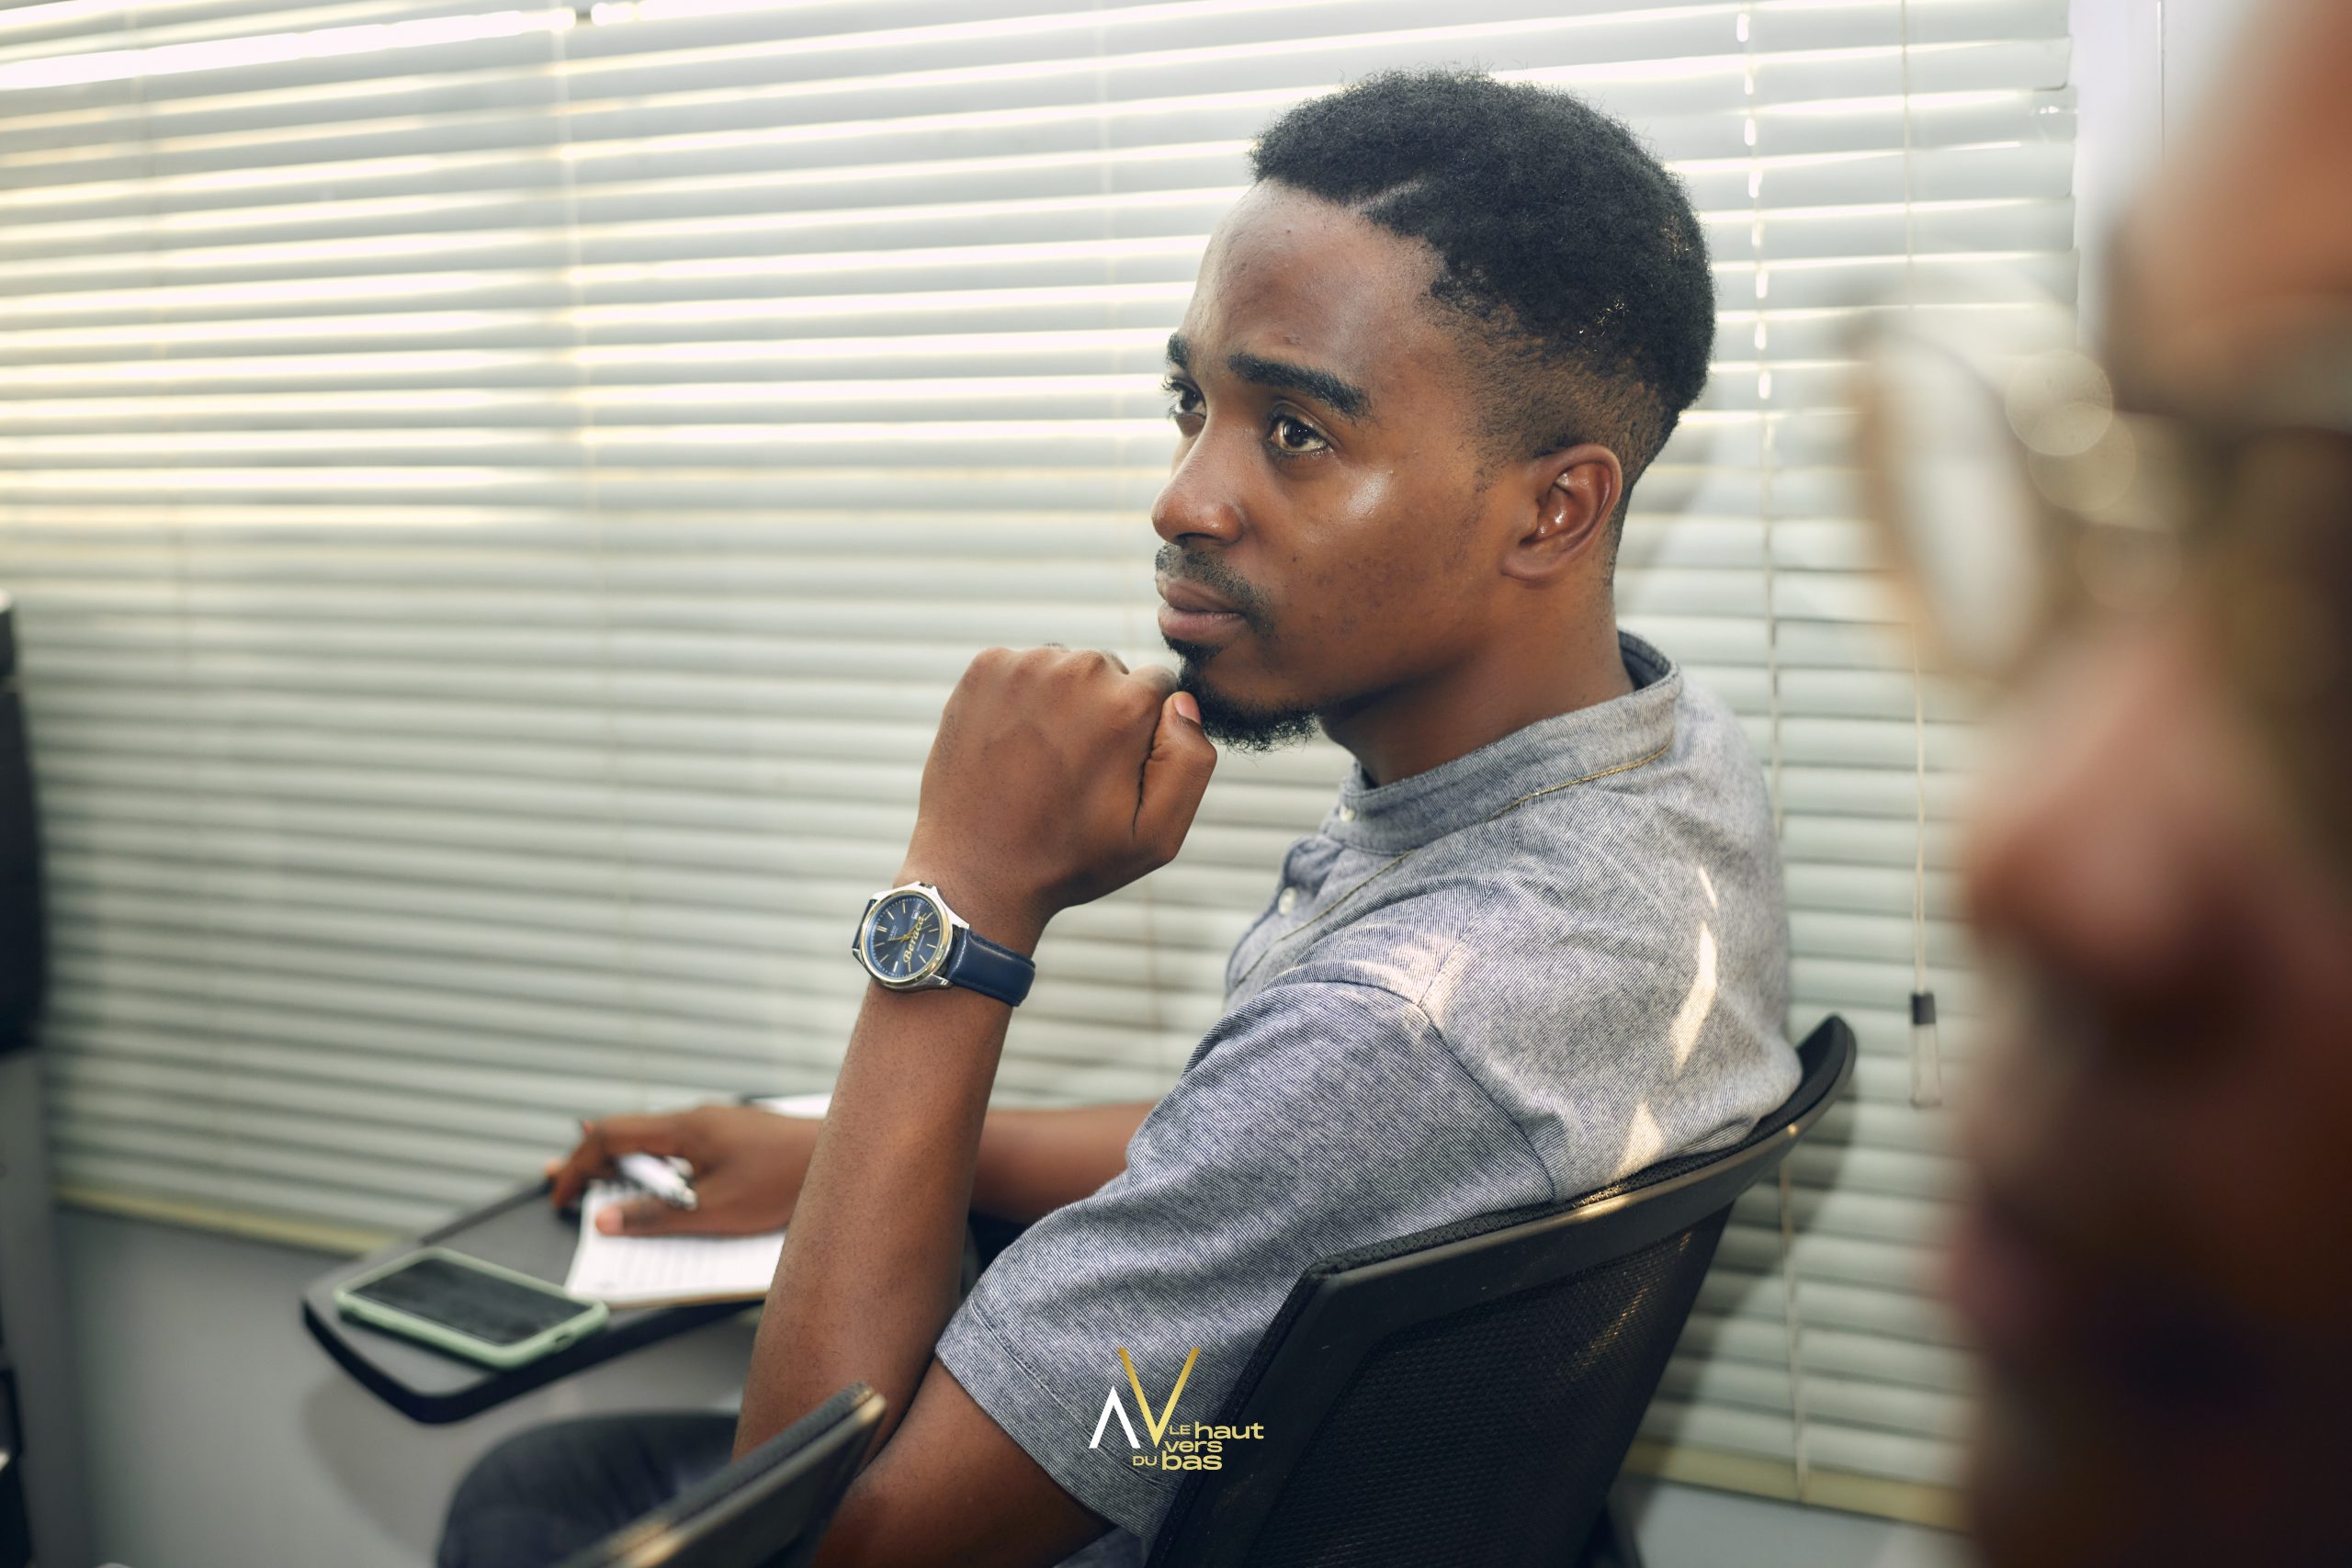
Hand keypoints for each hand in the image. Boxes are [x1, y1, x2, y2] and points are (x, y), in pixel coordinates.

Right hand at [544, 1106, 821, 1236]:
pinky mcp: (735, 1138)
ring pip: (656, 1142)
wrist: (842, 1159)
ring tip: (601, 1186)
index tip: (561, 1195)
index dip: (579, 1166)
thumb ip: (656, 1216)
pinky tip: (661, 1185)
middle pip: (629, 1134)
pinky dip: (658, 1167)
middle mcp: (697, 1119)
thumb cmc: (783, 1181)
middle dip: (593, 1162)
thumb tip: (607, 1219)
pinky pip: (682, 1149)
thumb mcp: (712, 1210)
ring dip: (627, 1165)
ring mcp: (717, 1126)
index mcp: (684, 1128)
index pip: (610, 1136)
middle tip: (562, 1185)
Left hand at [899, 648, 1216, 944]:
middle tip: (1074, 770)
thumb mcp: (1156, 836)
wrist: (975, 870)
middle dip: (1104, 711)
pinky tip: (1012, 745)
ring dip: (1062, 702)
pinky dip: (1022, 697)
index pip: (1160, 686)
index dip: (1145, 732)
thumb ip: (1191, 762)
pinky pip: (1024, 667)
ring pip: (1067, 668)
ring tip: (1040, 760)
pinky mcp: (985, 668)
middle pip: (1112, 673)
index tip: (1115, 770)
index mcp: (1125, 706)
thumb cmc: (1069, 858)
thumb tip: (1181, 703)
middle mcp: (1077, 670)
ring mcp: (1024, 665)